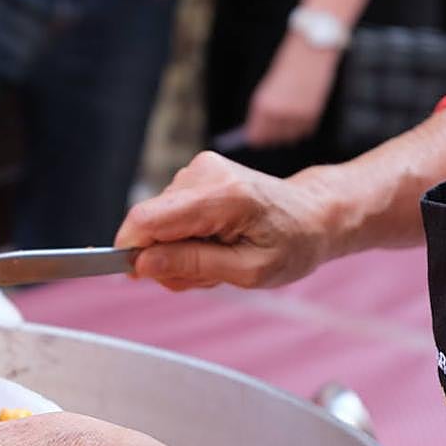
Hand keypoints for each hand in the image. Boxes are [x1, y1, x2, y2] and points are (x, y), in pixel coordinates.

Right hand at [114, 151, 337, 289]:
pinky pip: (167, 215)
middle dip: (164, 258)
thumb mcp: (248, 271)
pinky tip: (212, 242)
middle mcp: (205, 174)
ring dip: (177, 251)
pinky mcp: (194, 174)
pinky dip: (183, 237)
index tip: (139, 275)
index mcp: (223, 197)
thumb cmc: (291, 244)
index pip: (147, 219)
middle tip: (204, 274)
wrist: (313, 214)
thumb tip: (142, 264)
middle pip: (148, 223)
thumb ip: (192, 266)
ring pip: (156, 222)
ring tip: (216, 257)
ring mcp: (197, 169)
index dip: (131, 250)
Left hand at [245, 34, 340, 147]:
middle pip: (272, 140)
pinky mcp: (312, 115)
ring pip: (289, 138)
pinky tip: (300, 114)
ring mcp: (296, 116)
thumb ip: (262, 113)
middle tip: (273, 129)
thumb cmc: (287, 70)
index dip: (256, 138)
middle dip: (271, 137)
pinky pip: (304, 132)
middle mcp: (278, 113)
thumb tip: (258, 136)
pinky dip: (301, 127)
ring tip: (288, 117)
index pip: (256, 136)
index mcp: (263, 106)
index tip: (256, 139)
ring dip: (287, 132)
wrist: (310, 52)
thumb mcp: (267, 90)